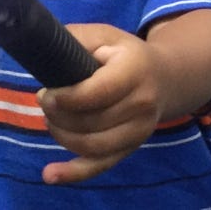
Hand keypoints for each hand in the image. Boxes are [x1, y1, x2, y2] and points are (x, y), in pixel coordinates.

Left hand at [36, 23, 164, 184]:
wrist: (165, 78)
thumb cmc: (125, 54)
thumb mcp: (104, 35)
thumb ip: (76, 39)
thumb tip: (45, 51)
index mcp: (135, 71)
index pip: (98, 93)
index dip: (67, 98)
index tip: (46, 92)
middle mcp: (142, 104)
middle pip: (91, 122)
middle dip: (57, 114)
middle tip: (44, 100)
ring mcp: (139, 131)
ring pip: (92, 146)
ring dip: (61, 135)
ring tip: (51, 119)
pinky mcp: (130, 149)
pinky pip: (100, 166)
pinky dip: (73, 173)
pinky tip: (50, 174)